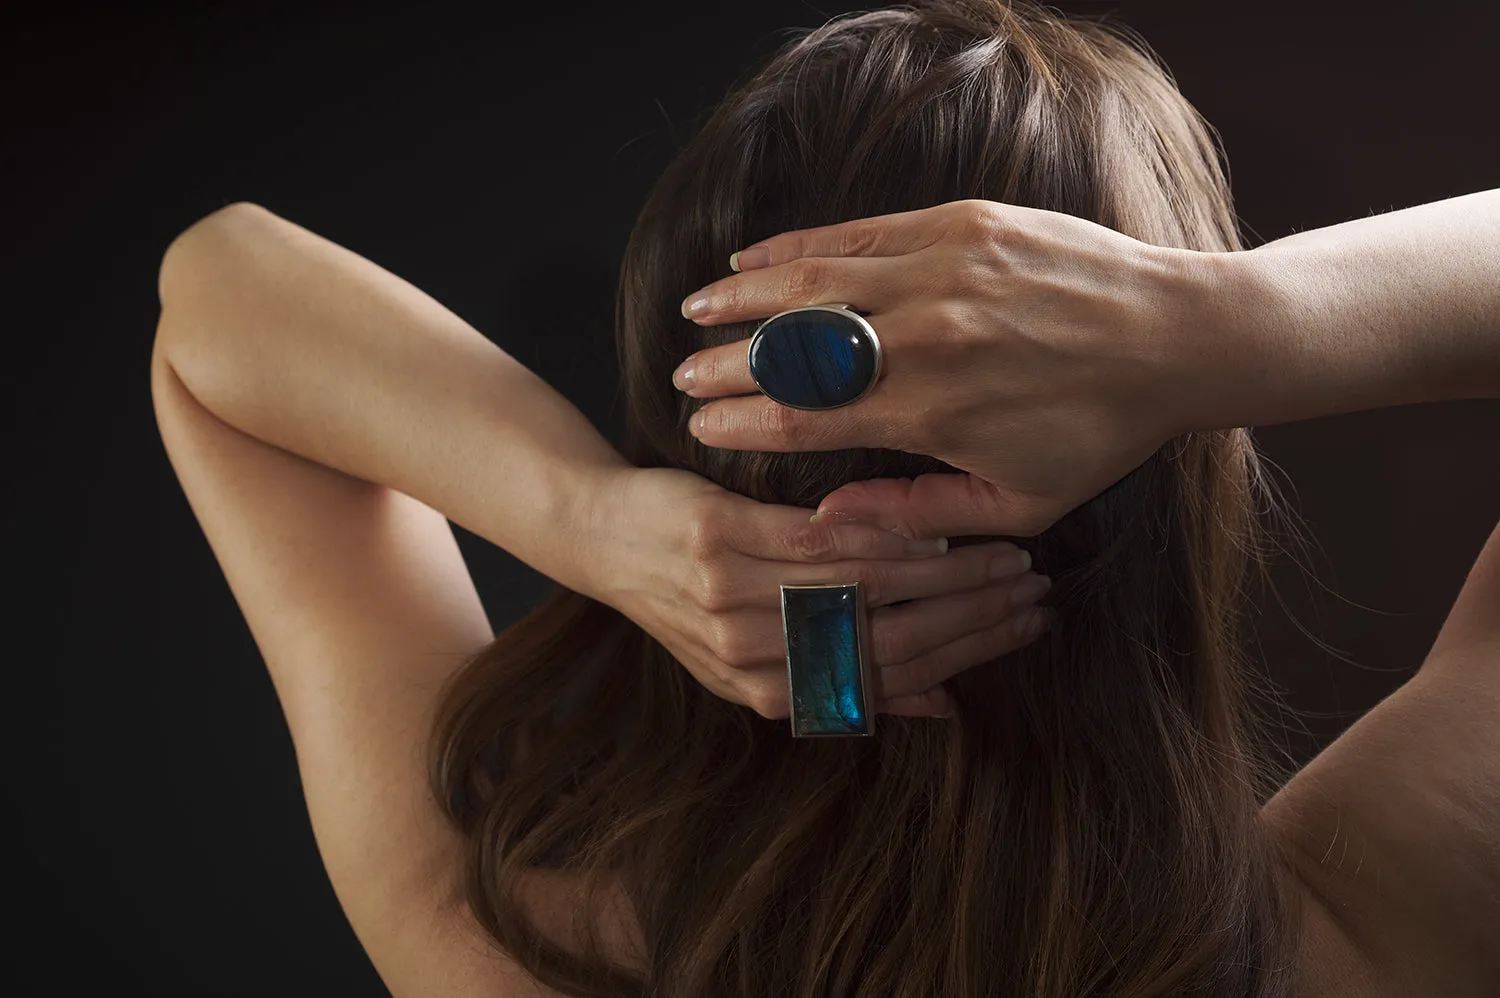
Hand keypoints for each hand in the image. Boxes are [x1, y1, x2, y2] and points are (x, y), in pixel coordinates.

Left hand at [586, 465, 1053, 719]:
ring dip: (947, 577)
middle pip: (889, 642)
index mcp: (769, 692)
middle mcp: (754, 656)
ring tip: (1006, 560)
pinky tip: (934, 532)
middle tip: (1037, 594)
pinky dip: (883, 537)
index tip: (1025, 630)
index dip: (967, 658)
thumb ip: (843, 683)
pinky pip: (820, 540)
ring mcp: (736, 599)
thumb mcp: (752, 660)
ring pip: (865, 591)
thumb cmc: (685, 593)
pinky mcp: (721, 538)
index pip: (890, 682)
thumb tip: (943, 706)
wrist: (598, 535)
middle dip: (975, 620)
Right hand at [672, 199, 1216, 535]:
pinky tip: (760, 259)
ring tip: (697, 309)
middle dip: (724, 362)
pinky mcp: (961, 224)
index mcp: (930, 409)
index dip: (740, 422)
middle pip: (792, 346)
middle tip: (680, 375)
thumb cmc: (1101, 429)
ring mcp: (940, 270)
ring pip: (813, 280)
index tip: (699, 428)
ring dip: (745, 297)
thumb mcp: (1021, 502)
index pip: (804, 416)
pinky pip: (859, 232)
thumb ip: (920, 512)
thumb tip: (835, 516)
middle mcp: (923, 335)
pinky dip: (800, 246)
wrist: (1179, 337)